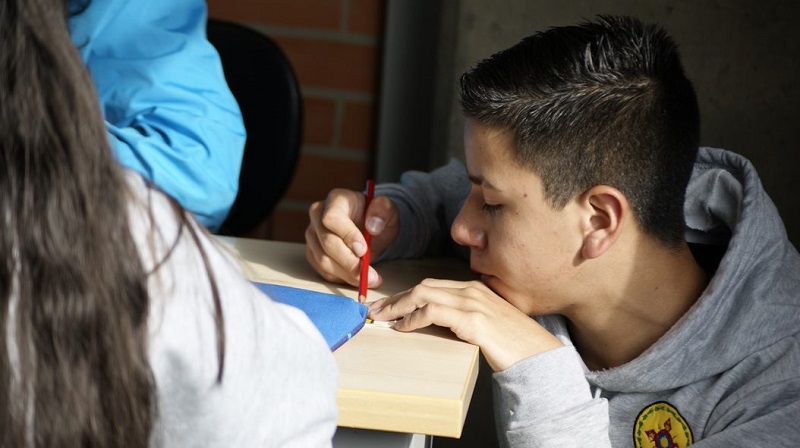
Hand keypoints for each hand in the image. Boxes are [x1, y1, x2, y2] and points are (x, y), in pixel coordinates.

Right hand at [305, 188, 399, 286]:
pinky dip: (341, 278)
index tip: (363, 250)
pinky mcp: (312, 252)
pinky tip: (357, 278)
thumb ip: (383, 211)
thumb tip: (373, 226)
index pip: (332, 218)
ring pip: (323, 260)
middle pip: (327, 242)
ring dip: (347, 274)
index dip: (347, 235)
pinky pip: (322, 270)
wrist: (369, 227)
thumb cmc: (376, 217)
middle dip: (349, 262)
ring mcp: (313, 235)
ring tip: (369, 279)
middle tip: (369, 274)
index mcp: (336, 200)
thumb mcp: (388, 210)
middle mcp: (318, 215)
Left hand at [368, 279, 562, 371]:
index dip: (407, 294)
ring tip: (381, 318)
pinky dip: (412, 319)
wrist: (538, 355)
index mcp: (475, 289)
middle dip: (396, 298)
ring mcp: (472, 303)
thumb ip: (464, 319)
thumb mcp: (487, 324)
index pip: (433, 285)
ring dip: (397, 306)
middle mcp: (471, 290)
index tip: (389, 305)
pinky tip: (402, 328)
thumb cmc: (514, 344)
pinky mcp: (472, 320)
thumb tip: (437, 325)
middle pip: (424, 286)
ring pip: (423, 295)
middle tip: (375, 310)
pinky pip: (432, 312)